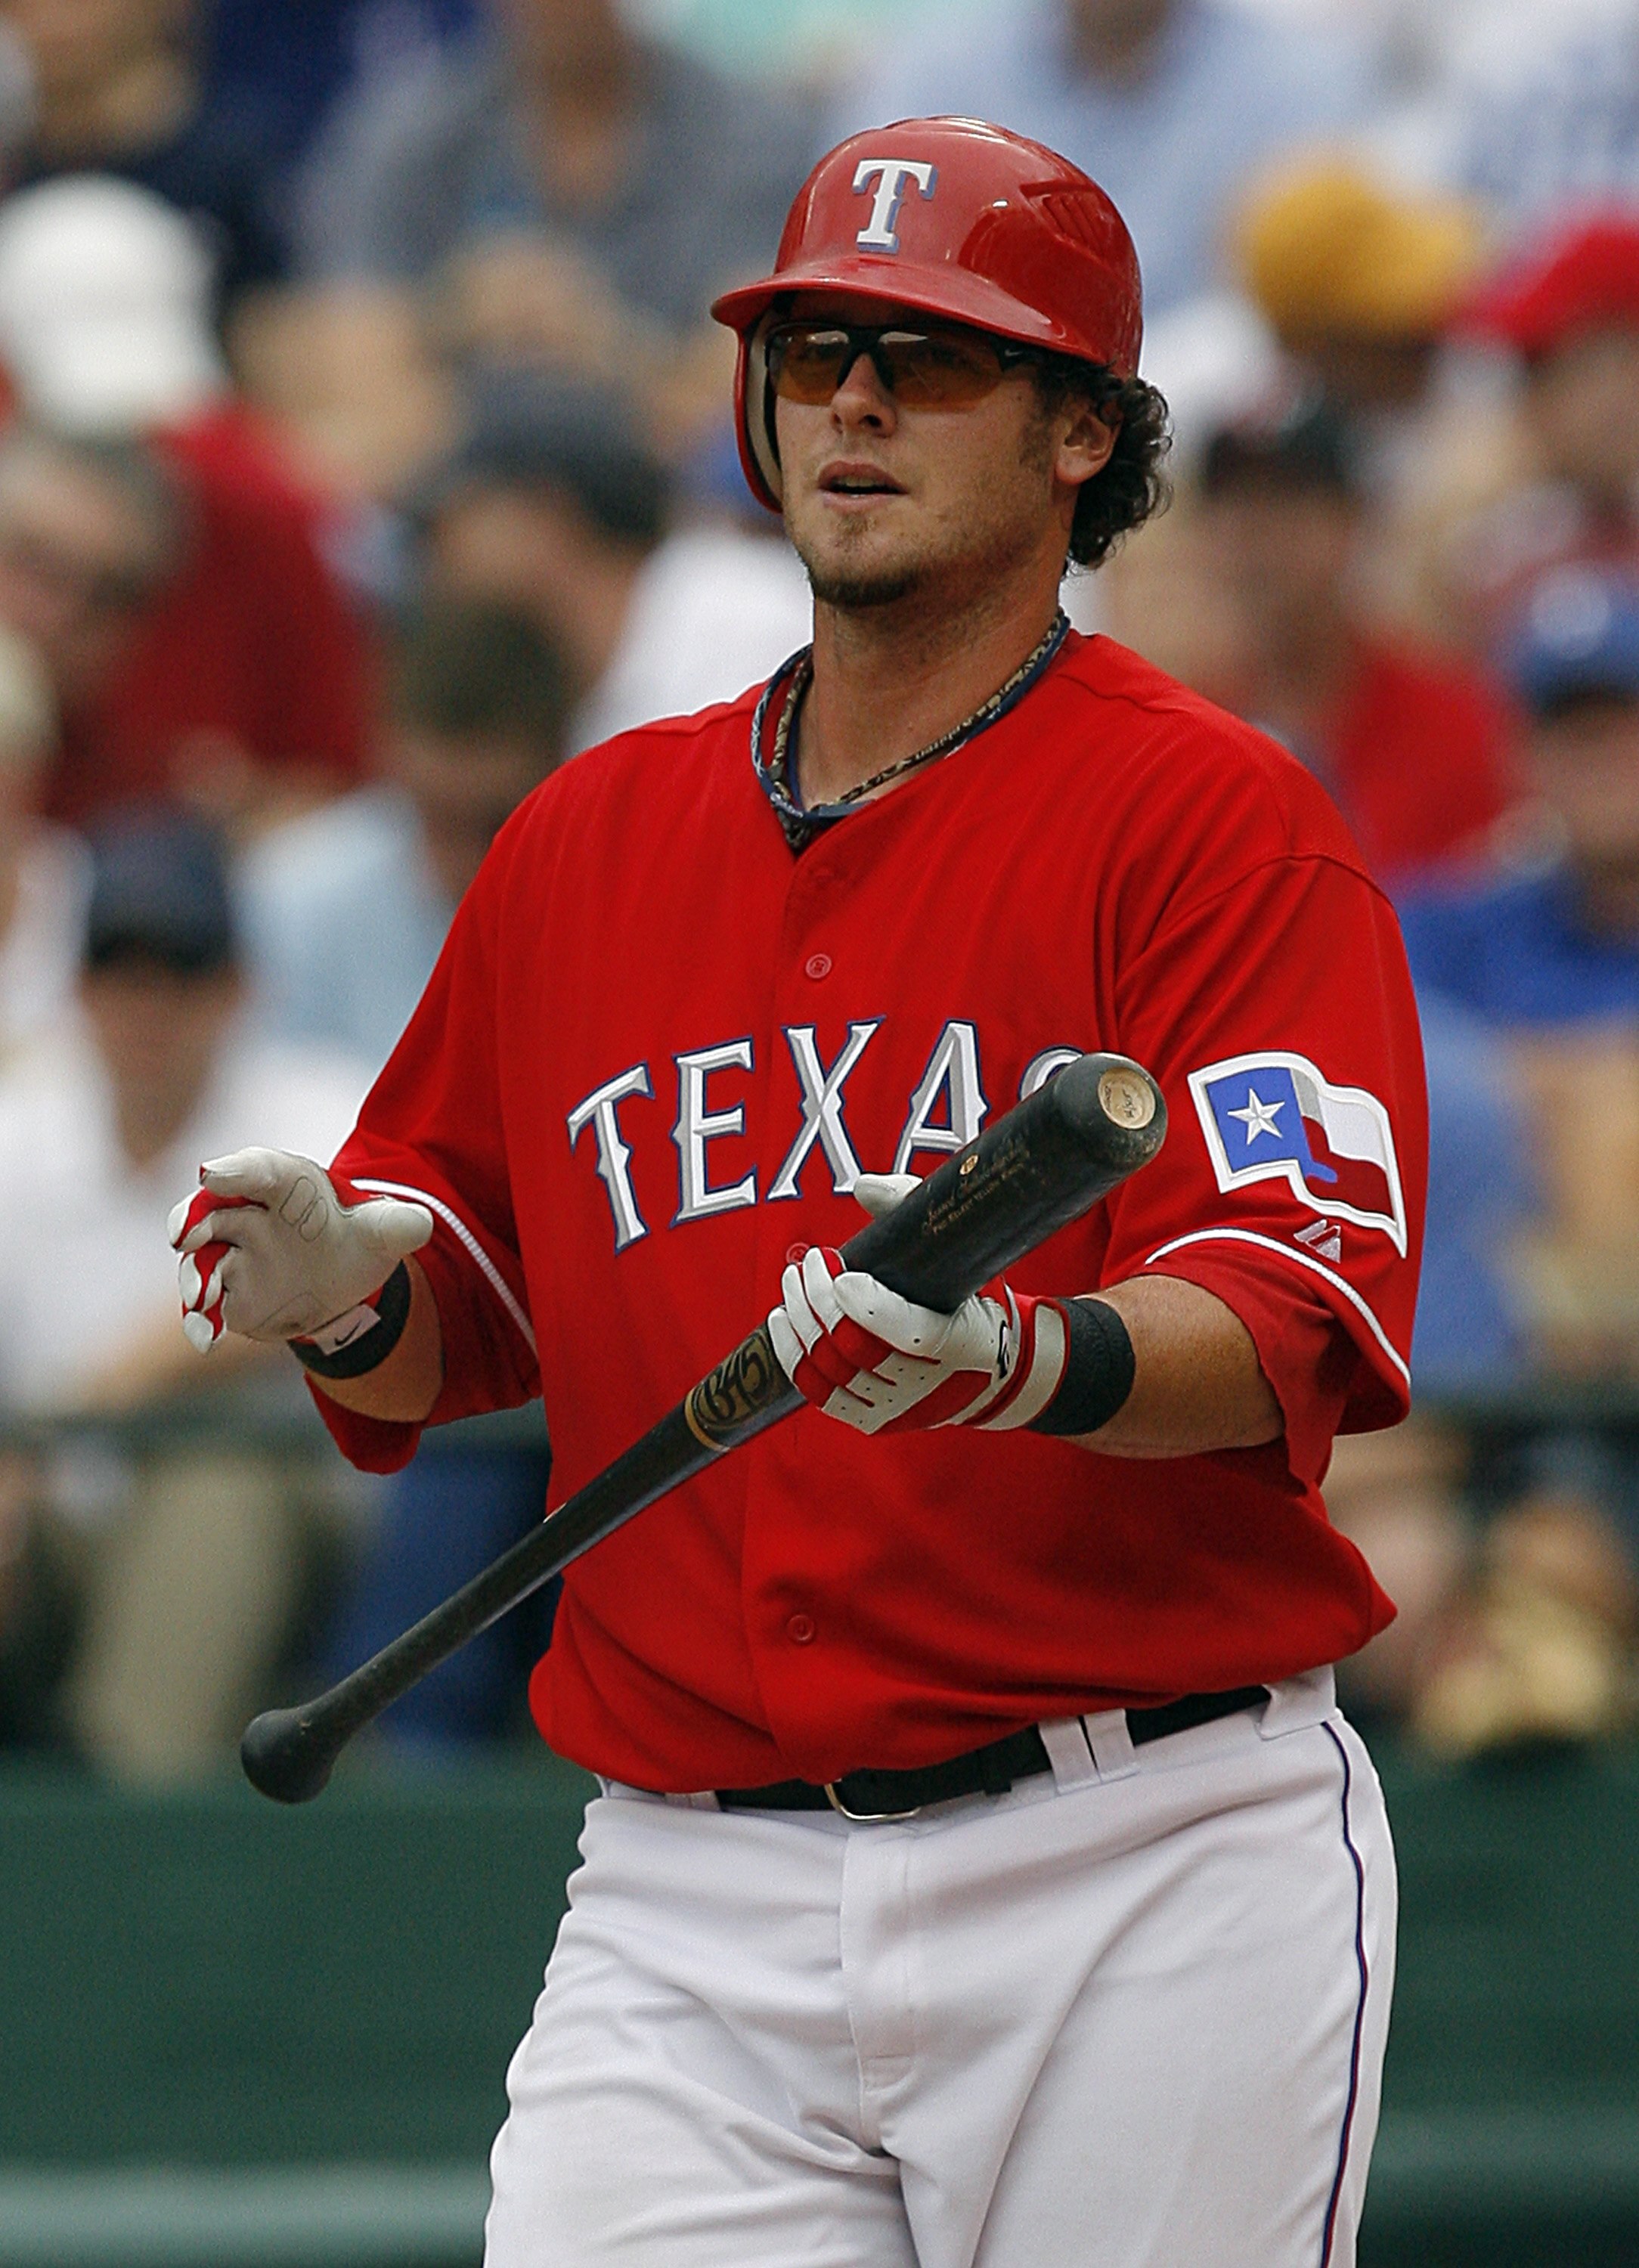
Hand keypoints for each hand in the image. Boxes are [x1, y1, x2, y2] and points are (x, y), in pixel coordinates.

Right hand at [168, 1148, 432, 1352]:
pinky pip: (206, 1307)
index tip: (211, 1174)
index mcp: (285, 1183)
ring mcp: (231, 1255)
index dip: (235, 1170)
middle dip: (192, 1218)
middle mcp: (248, 1213)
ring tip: (199, 1298)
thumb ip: (399, 1225)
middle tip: (183, 1233)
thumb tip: (419, 1225)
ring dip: (193, 1277)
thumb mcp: (383, 1230)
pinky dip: (201, 1321)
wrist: (340, 1277)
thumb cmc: (355, 1237)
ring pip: (201, 1261)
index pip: (258, 1169)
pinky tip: (206, 1340)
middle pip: (210, 1210)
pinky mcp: (227, 1294)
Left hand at [767, 1174, 1067, 1434]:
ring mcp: (900, 1406)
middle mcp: (929, 1382)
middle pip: (856, 1348)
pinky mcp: (875, 1420)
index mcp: (961, 1340)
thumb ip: (912, 1206)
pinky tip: (781, 1321)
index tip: (840, 1270)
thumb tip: (863, 1187)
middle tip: (807, 1264)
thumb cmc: (966, 1295)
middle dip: (819, 1301)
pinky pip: (822, 1395)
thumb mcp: (955, 1247)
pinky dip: (793, 1357)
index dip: (868, 1305)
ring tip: (790, 1284)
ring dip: (799, 1323)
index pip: (910, 1331)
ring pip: (831, 1371)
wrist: (988, 1370)